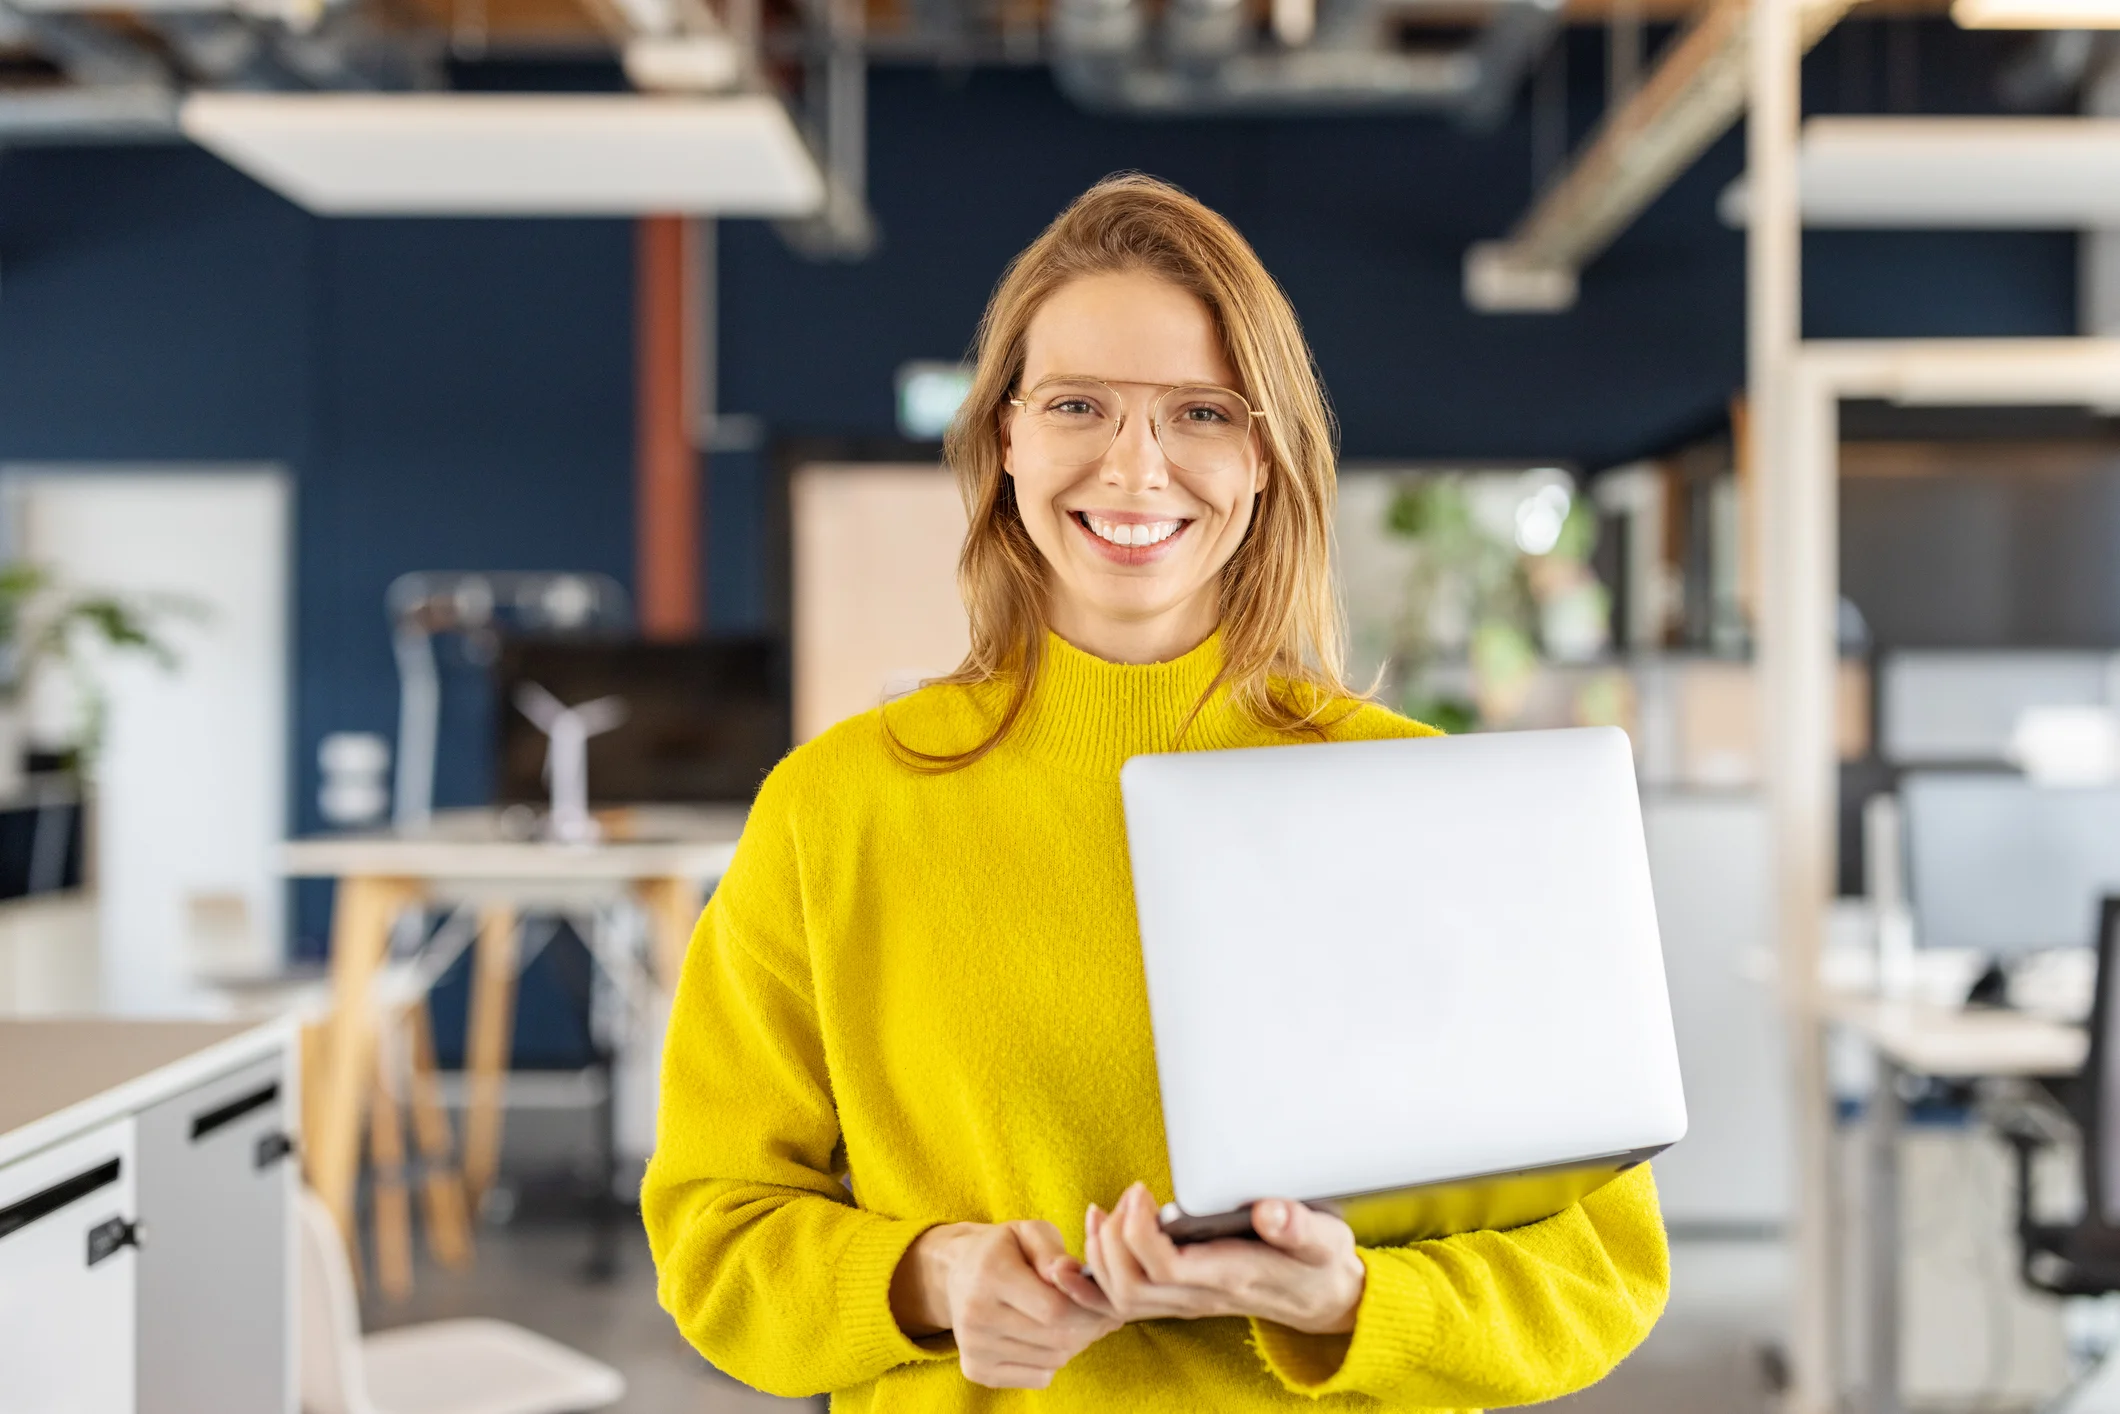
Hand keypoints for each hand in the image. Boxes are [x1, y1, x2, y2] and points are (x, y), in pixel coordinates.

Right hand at [890, 1220, 1119, 1388]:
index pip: (1055, 1309)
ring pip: (1053, 1360)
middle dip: (1089, 1327)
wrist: (955, 1273)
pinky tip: (1050, 1336)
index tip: (1103, 1300)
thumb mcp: (1028, 1232)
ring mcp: (974, 1348)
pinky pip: (1039, 1377)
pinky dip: (1054, 1360)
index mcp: (990, 1274)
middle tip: (1101, 1313)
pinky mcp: (976, 1370)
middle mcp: (977, 1316)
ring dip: (1075, 1343)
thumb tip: (1074, 1273)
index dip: (1089, 1309)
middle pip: (1057, 1338)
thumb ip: (1052, 1251)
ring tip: (1075, 1320)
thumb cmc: (1002, 1249)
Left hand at [1085, 1182, 1365, 1335]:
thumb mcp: (1324, 1239)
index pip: (1166, 1268)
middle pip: (1131, 1286)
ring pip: (1121, 1297)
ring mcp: (1187, 1301)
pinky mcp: (1179, 1297)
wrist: (1324, 1299)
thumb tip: (1270, 1210)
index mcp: (1232, 1276)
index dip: (1139, 1230)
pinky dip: (1095, 1280)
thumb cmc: (1319, 1263)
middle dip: (1112, 1239)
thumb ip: (1299, 1227)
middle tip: (1128, 1196)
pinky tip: (1089, 1245)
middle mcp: (1202, 1295)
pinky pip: (1124, 1303)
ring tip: (1102, 1211)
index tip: (1141, 1190)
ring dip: (1099, 1254)